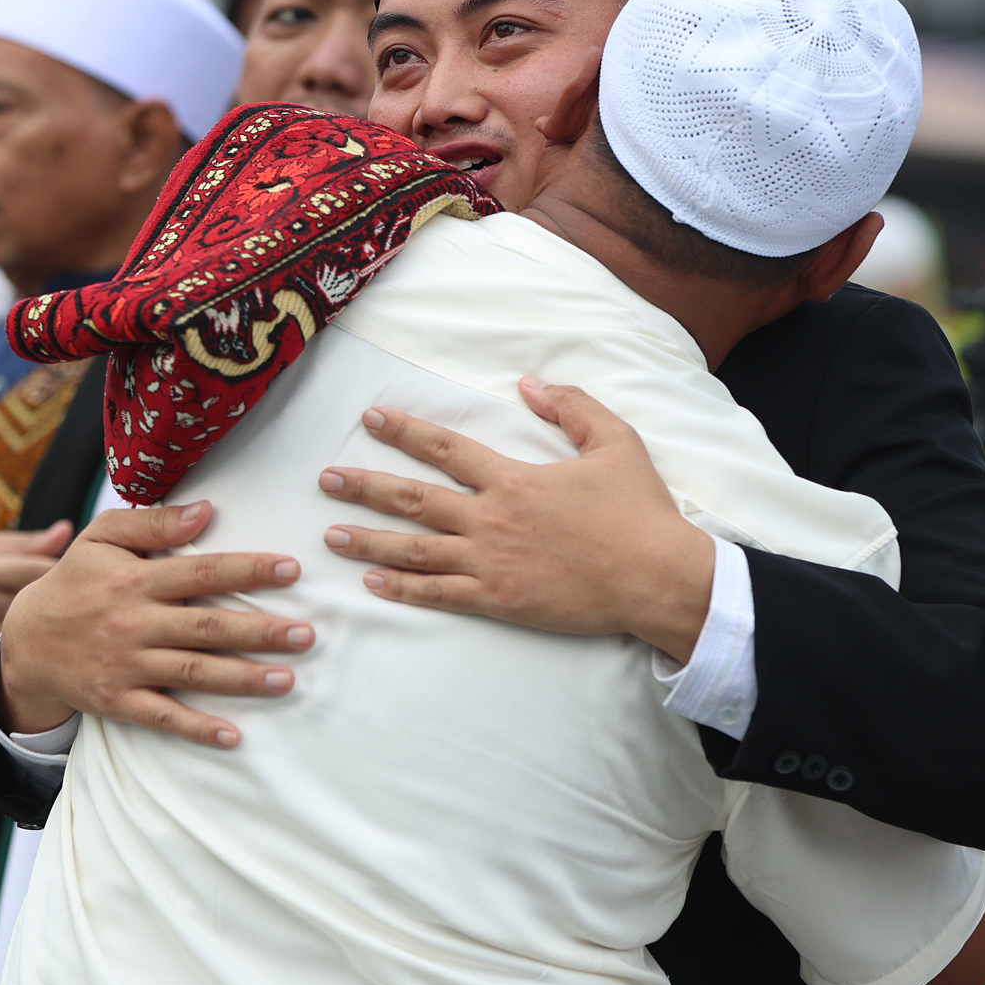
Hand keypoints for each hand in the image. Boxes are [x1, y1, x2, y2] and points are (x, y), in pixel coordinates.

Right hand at [0, 502, 308, 748]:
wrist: (25, 640)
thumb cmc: (75, 581)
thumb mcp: (101, 538)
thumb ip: (152, 524)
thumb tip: (206, 510)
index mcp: (136, 580)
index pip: (201, 573)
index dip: (248, 570)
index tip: (292, 568)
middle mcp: (134, 623)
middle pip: (206, 627)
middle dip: (259, 631)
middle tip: (306, 634)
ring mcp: (127, 666)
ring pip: (193, 672)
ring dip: (242, 678)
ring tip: (287, 679)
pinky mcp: (118, 700)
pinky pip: (162, 717)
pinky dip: (197, 728)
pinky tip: (233, 736)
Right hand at [0, 523, 73, 670]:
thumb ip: (30, 543)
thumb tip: (67, 529)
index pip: (37, 570)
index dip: (64, 571)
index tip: (77, 571)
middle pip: (38, 602)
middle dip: (64, 598)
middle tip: (79, 595)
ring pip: (34, 631)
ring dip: (55, 625)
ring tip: (64, 616)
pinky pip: (23, 653)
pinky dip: (38, 646)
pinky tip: (45, 639)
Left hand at [318, 377, 714, 661]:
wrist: (658, 578)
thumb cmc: (640, 512)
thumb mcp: (615, 442)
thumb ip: (571, 407)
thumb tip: (529, 384)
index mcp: (513, 479)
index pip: (445, 449)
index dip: (404, 432)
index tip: (370, 420)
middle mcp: (492, 520)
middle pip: (414, 499)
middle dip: (365, 487)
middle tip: (326, 480)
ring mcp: (491, 563)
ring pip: (415, 550)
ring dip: (369, 540)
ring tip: (330, 534)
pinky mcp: (500, 600)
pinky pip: (440, 594)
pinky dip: (403, 589)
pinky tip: (372, 582)